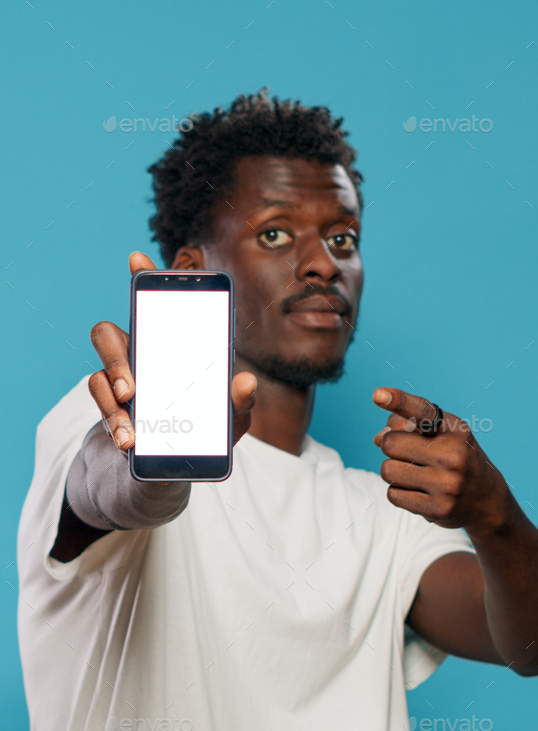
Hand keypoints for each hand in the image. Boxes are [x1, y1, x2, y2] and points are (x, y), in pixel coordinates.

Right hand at [88, 251, 256, 450]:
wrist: (170, 472)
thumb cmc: (200, 434)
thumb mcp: (229, 420)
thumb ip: (240, 402)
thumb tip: (246, 382)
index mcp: (168, 348)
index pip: (153, 306)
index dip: (143, 278)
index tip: (137, 259)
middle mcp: (137, 357)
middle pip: (109, 335)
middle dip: (114, 356)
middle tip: (131, 387)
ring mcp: (119, 383)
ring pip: (98, 372)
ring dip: (111, 399)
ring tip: (129, 425)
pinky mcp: (109, 410)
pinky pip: (100, 405)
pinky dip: (113, 422)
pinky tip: (128, 440)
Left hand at [372, 386, 510, 537]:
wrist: (486, 500)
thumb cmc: (456, 459)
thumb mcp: (443, 435)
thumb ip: (408, 427)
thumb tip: (377, 438)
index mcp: (456, 430)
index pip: (422, 411)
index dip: (399, 400)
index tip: (377, 395)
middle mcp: (454, 455)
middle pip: (391, 443)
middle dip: (390, 446)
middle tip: (405, 452)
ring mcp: (447, 485)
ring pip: (387, 470)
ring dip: (392, 471)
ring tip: (413, 473)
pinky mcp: (437, 509)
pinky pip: (392, 494)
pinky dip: (398, 491)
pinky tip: (418, 490)